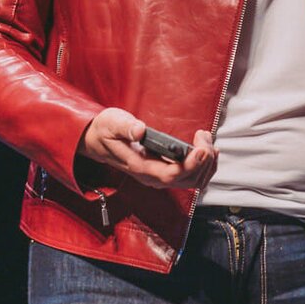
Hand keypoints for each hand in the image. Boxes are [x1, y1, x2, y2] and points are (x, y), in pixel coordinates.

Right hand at [80, 108, 216, 190]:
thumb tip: (140, 130)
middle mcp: (152, 176)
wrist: (98, 141)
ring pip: (193, 180)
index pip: (171, 175)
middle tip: (204, 137)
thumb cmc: (105, 132)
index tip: (201, 149)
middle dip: (203, 161)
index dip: (190, 165)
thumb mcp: (111, 123)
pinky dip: (203, 164)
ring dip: (206, 163)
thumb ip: (125, 127)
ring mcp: (160, 175)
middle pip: (187, 180)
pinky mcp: (165, 170)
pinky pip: (190, 175)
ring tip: (205, 139)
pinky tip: (204, 148)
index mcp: (140, 167)